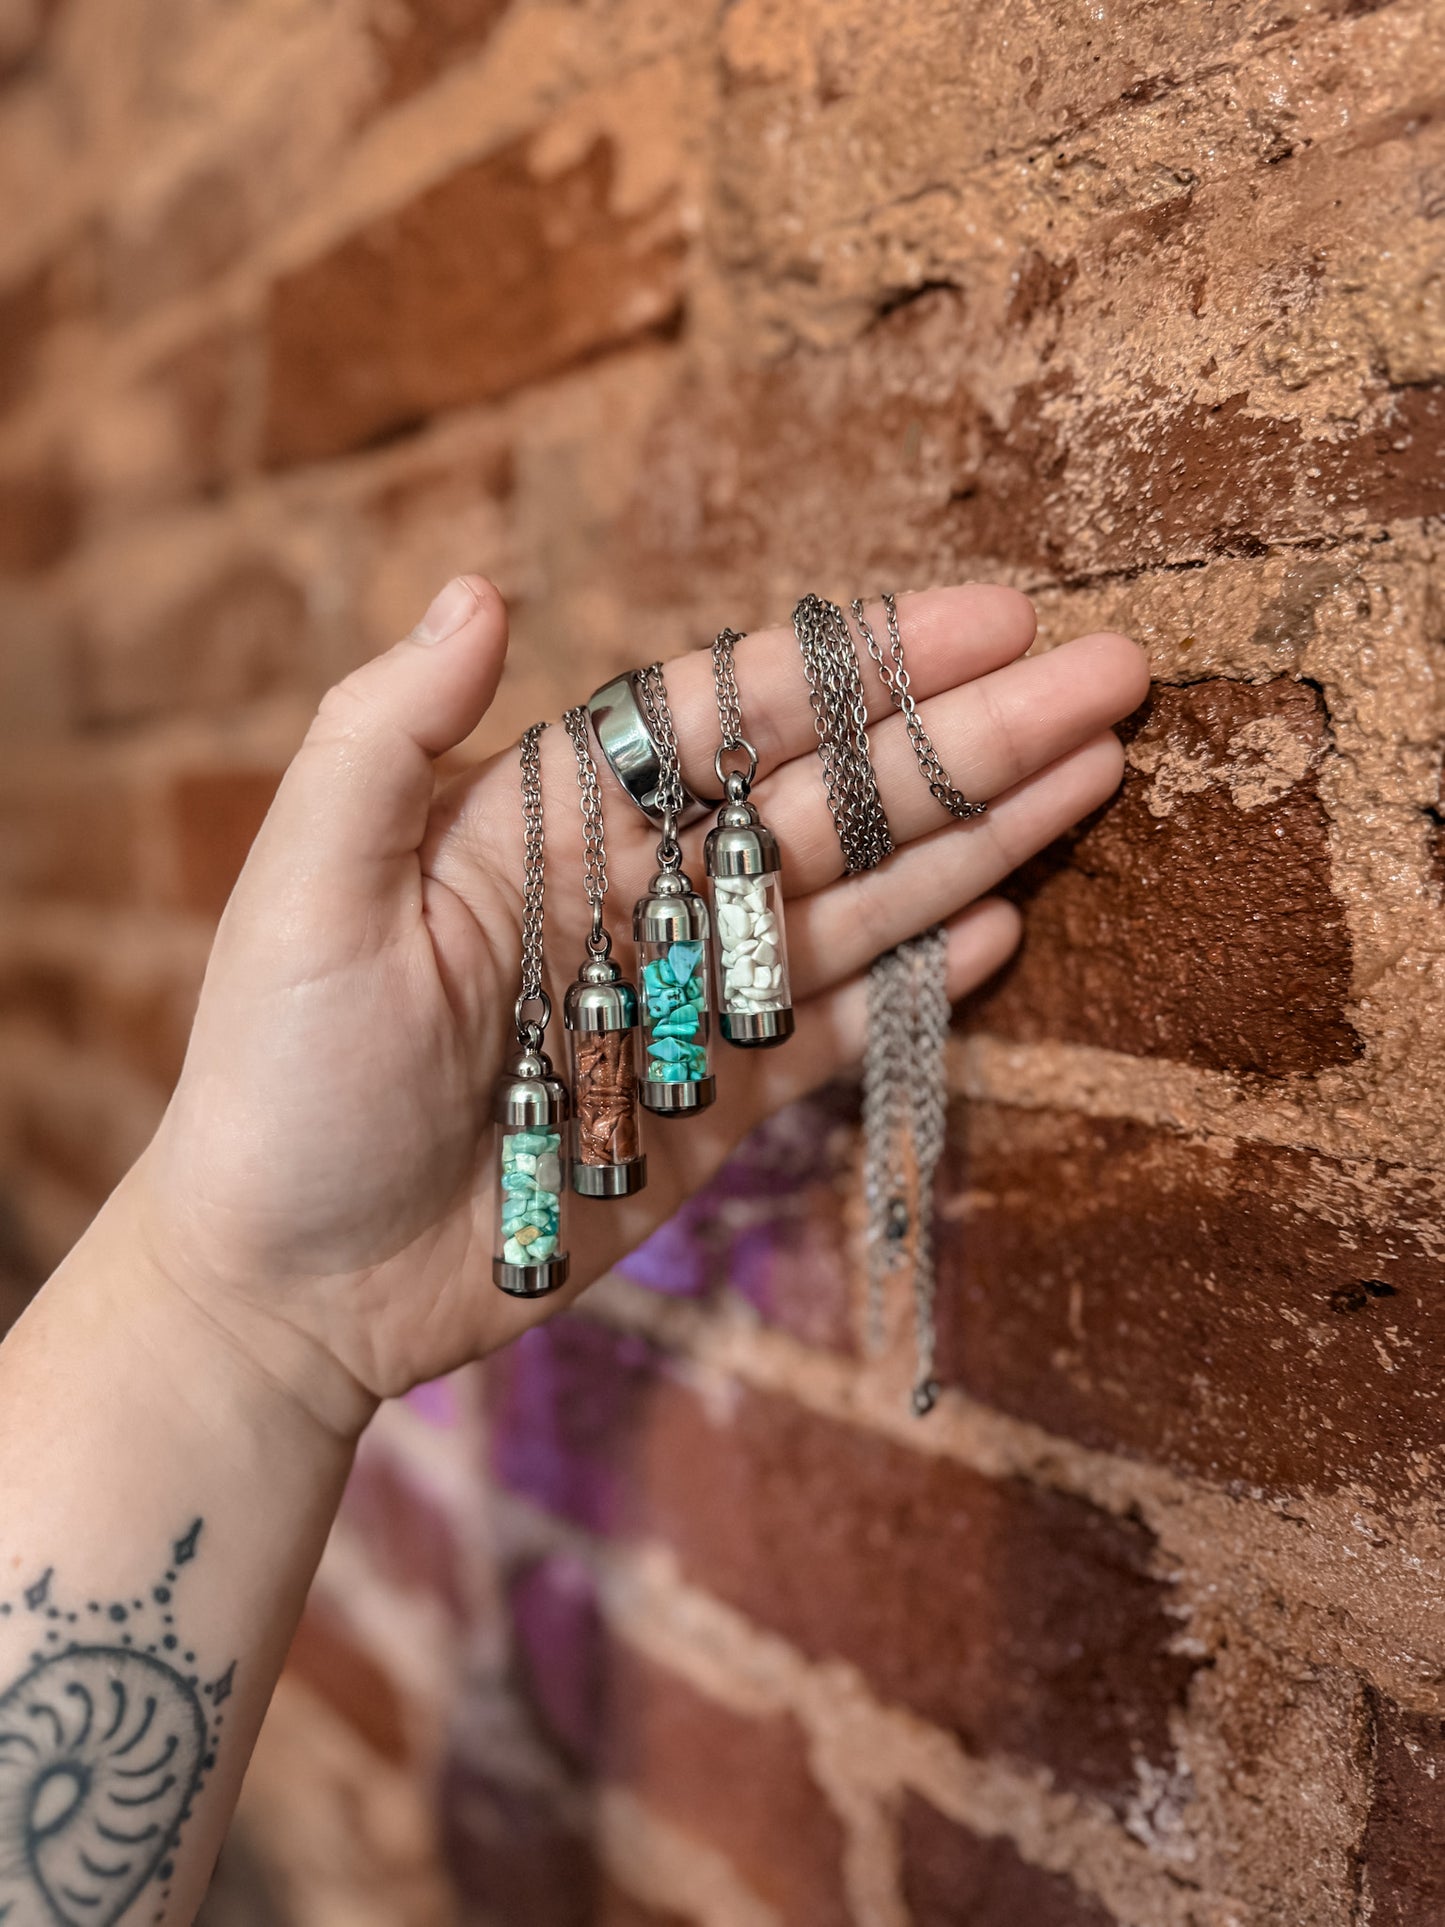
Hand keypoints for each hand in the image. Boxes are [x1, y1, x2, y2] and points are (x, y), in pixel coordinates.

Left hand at [118, 577, 1146, 1435]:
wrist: (288, 1281)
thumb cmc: (280, 1075)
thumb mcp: (306, 892)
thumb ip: (385, 739)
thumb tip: (481, 590)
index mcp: (556, 817)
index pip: (736, 715)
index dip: (865, 663)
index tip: (992, 616)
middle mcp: (642, 892)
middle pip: (831, 795)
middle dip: (968, 736)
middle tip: (1110, 674)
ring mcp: (688, 1000)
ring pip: (855, 900)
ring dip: (974, 838)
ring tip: (1096, 772)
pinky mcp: (712, 1107)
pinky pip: (834, 1031)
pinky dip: (913, 983)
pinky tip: (1002, 927)